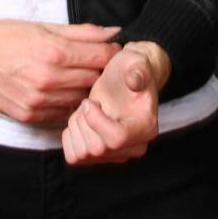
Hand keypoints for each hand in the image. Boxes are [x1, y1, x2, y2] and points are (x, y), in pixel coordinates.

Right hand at [0, 15, 122, 124]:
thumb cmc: (7, 36)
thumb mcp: (45, 26)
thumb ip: (83, 32)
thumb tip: (113, 32)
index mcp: (54, 52)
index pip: (101, 57)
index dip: (111, 53)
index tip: (111, 51)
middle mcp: (48, 79)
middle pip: (93, 80)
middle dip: (100, 72)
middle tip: (96, 66)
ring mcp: (38, 101)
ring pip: (80, 100)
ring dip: (83, 90)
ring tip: (77, 79)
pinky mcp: (29, 116)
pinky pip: (61, 114)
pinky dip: (66, 103)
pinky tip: (61, 92)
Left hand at [60, 41, 170, 165]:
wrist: (125, 77)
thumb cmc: (130, 69)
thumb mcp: (135, 61)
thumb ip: (138, 70)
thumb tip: (135, 79)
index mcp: (146, 127)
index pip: (116, 139)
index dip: (96, 120)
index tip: (90, 101)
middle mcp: (134, 147)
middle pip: (96, 149)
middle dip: (84, 121)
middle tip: (90, 102)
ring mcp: (116, 155)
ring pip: (83, 154)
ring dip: (77, 128)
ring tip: (87, 110)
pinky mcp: (99, 157)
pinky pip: (74, 157)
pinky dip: (71, 137)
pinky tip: (82, 120)